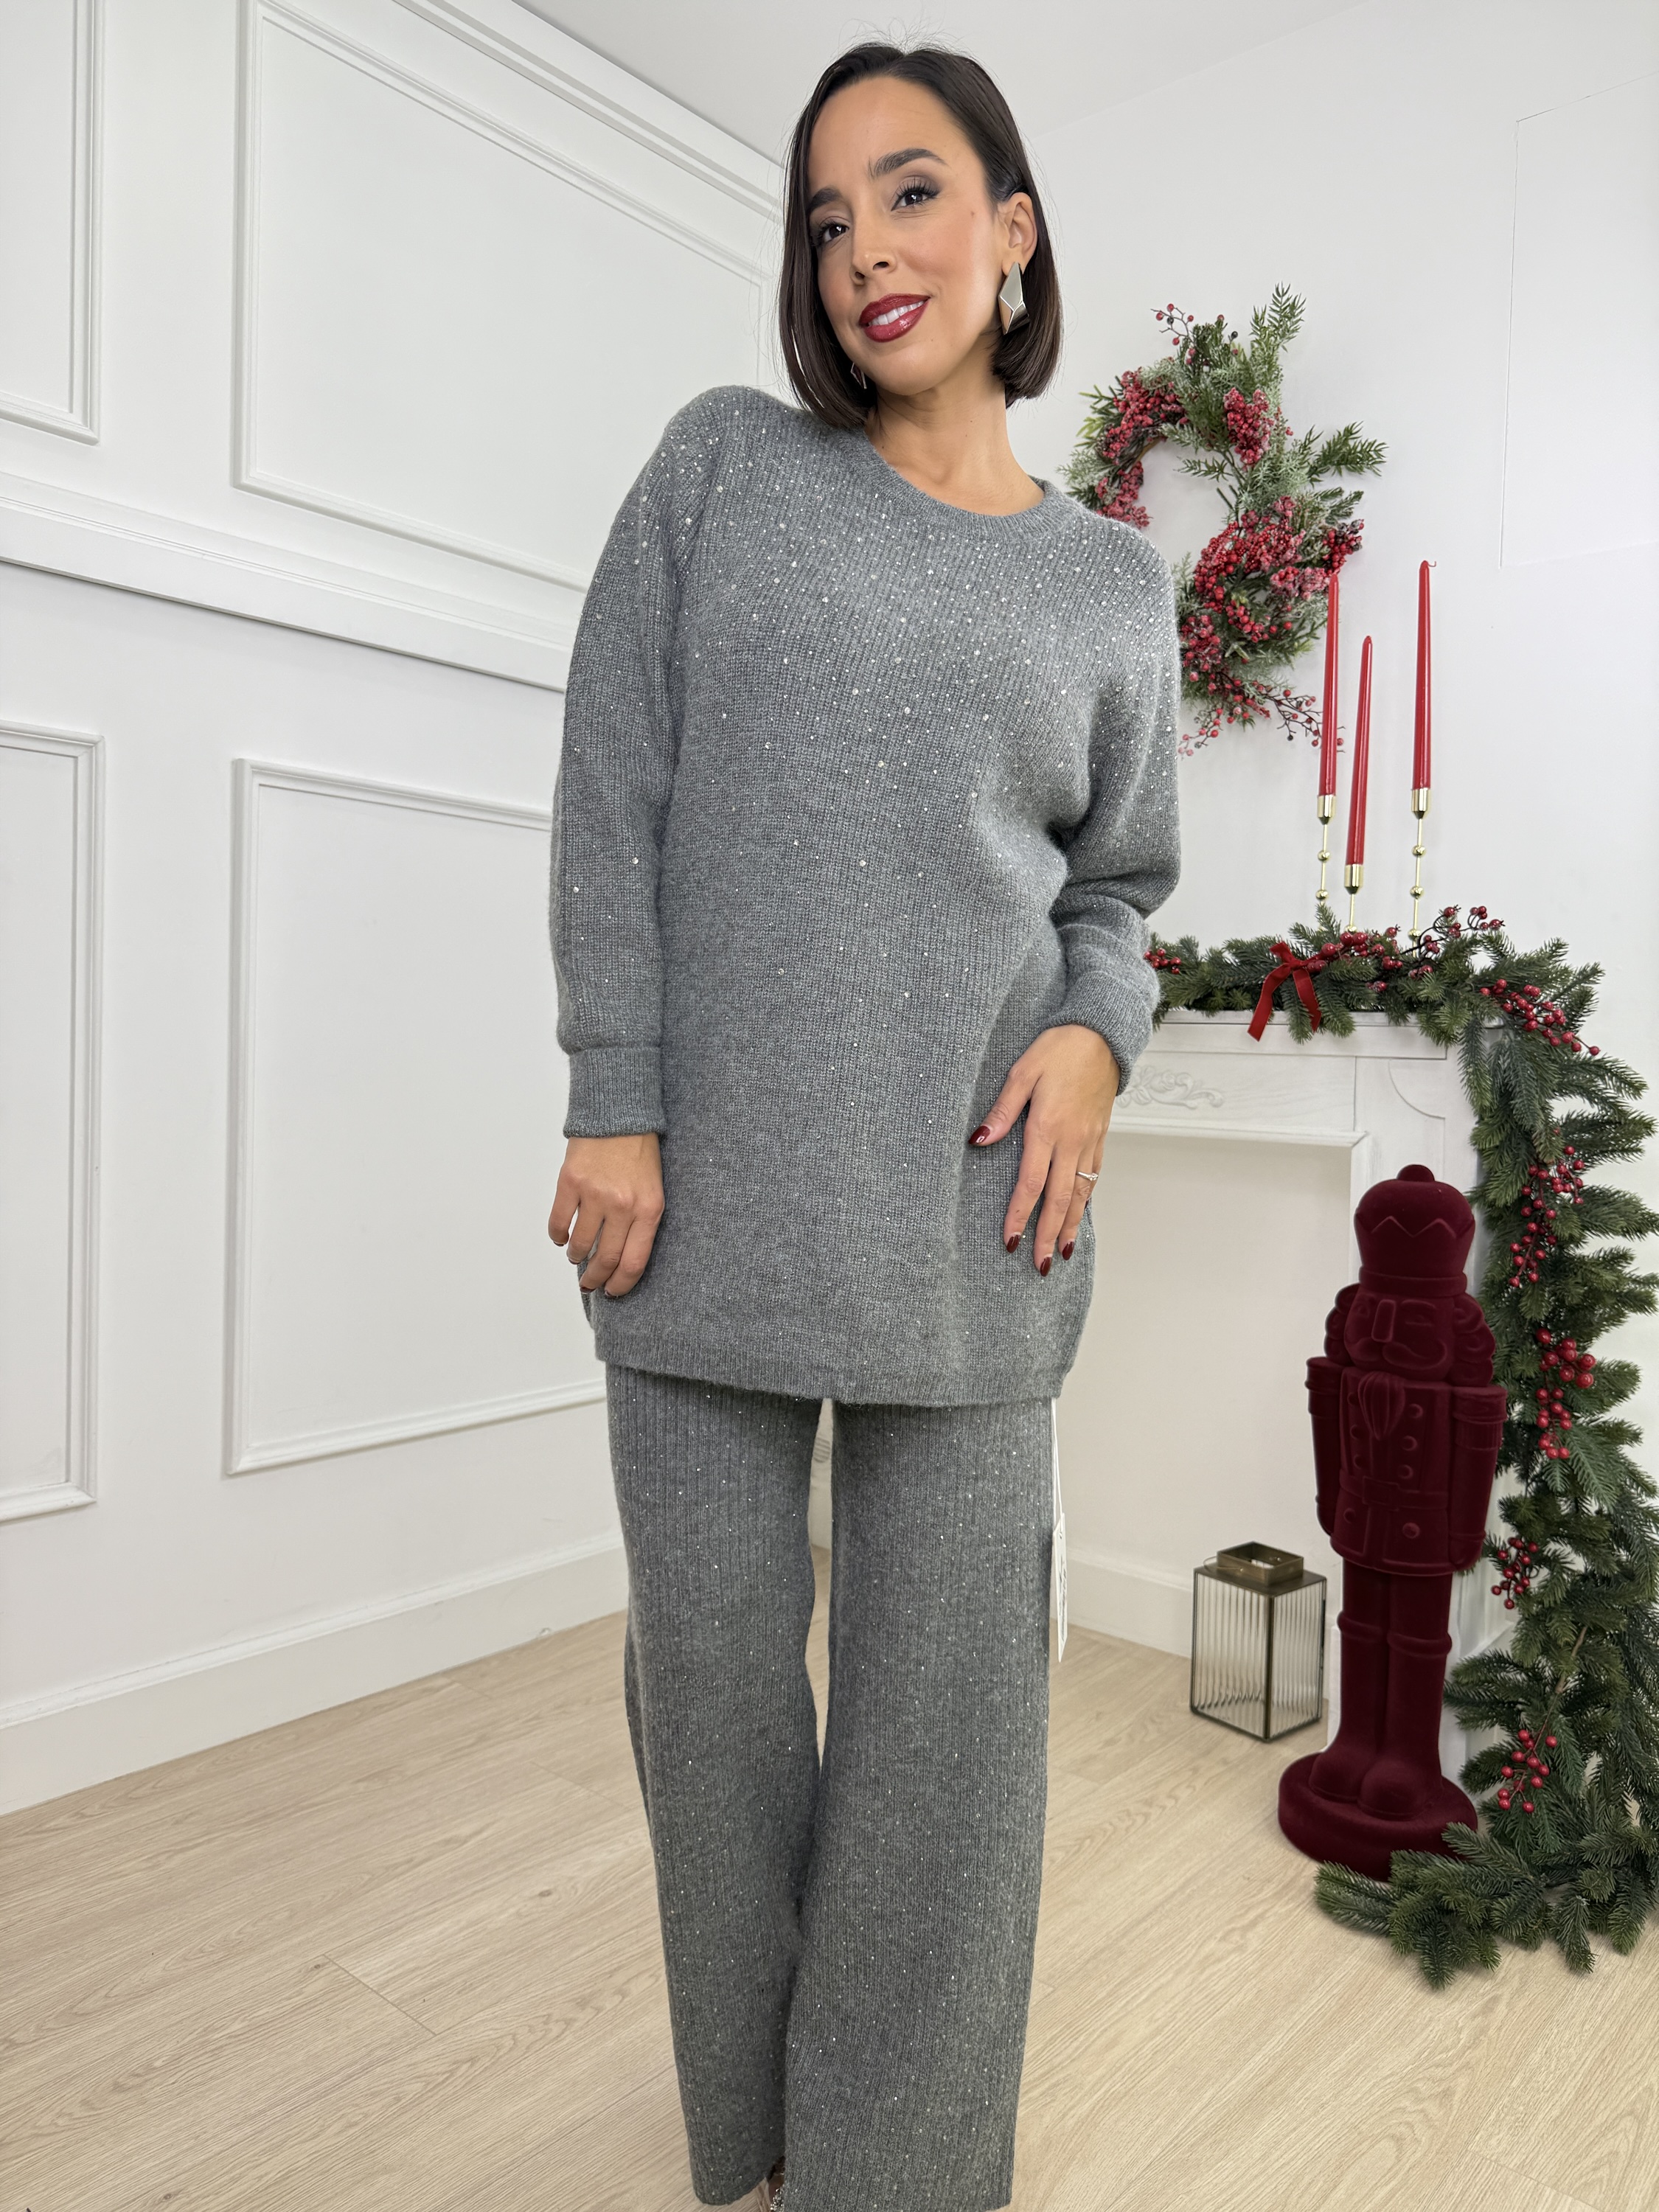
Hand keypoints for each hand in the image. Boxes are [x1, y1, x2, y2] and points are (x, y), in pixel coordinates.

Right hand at [548, 1133, 663, 1296]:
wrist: (619, 1116)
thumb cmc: (640, 1155)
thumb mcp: (654, 1190)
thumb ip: (640, 1222)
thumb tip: (619, 1258)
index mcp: (649, 1210)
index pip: (633, 1263)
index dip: (620, 1285)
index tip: (612, 1292)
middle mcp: (622, 1206)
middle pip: (605, 1259)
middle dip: (595, 1278)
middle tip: (589, 1284)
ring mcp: (594, 1194)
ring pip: (579, 1244)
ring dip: (576, 1257)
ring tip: (577, 1257)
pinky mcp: (570, 1183)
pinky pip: (559, 1222)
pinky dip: (558, 1235)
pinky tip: (562, 1237)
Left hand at [969, 1024, 1118, 1271]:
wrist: (1102, 1035)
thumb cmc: (1058, 1048)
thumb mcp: (1022, 1072)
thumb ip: (1002, 1110)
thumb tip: (978, 1141)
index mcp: (1047, 1128)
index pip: (1030, 1184)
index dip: (1019, 1215)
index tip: (1010, 1242)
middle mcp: (1071, 1141)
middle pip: (1058, 1199)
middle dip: (1048, 1235)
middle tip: (1040, 1265)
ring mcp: (1089, 1140)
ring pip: (1080, 1193)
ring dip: (1071, 1225)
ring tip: (1062, 1253)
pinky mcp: (1099, 1135)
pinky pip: (1093, 1176)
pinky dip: (1086, 1201)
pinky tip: (1079, 1215)